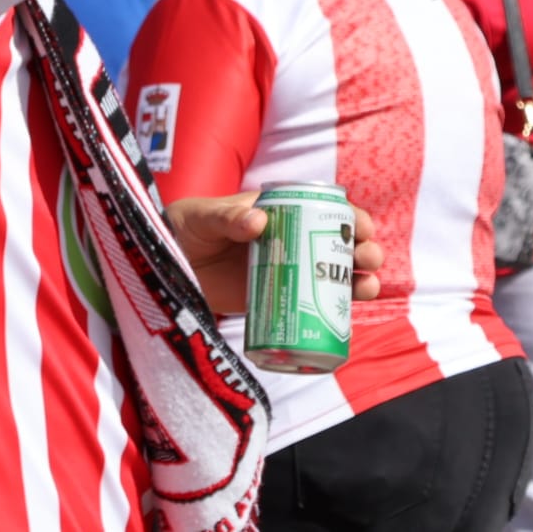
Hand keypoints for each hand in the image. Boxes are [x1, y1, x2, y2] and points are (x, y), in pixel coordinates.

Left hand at [168, 192, 383, 314]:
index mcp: (278, 211)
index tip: (363, 228)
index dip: (351, 218)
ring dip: (359, 282)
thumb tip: (258, 221)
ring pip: (334, 276)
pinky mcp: (277, 299)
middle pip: (339, 245)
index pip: (324, 210)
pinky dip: (334, 314)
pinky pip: (314, 307)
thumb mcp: (203, 217)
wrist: (166, 265)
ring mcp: (286, 272)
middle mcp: (290, 241)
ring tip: (366, 288)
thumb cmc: (184, 228)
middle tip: (365, 260)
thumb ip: (227, 217)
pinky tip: (347, 322)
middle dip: (363, 251)